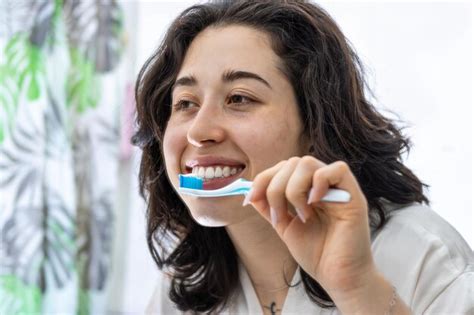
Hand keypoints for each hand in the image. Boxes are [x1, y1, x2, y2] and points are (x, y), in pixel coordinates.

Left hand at [244, 156, 375, 299]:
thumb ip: (270, 208)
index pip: (284, 167)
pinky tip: (314, 204)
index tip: (251, 199)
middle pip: (292, 163)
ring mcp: (339, 188)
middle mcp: (323, 185)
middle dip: (275, 187)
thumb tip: (250, 191)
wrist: (339, 277)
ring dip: (294, 189)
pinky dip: (319, 182)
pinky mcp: (354, 195)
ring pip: (307, 163)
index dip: (264, 178)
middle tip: (279, 216)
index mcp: (308, 189)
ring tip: (301, 215)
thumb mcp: (285, 227)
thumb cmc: (317, 254)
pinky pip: (337, 169)